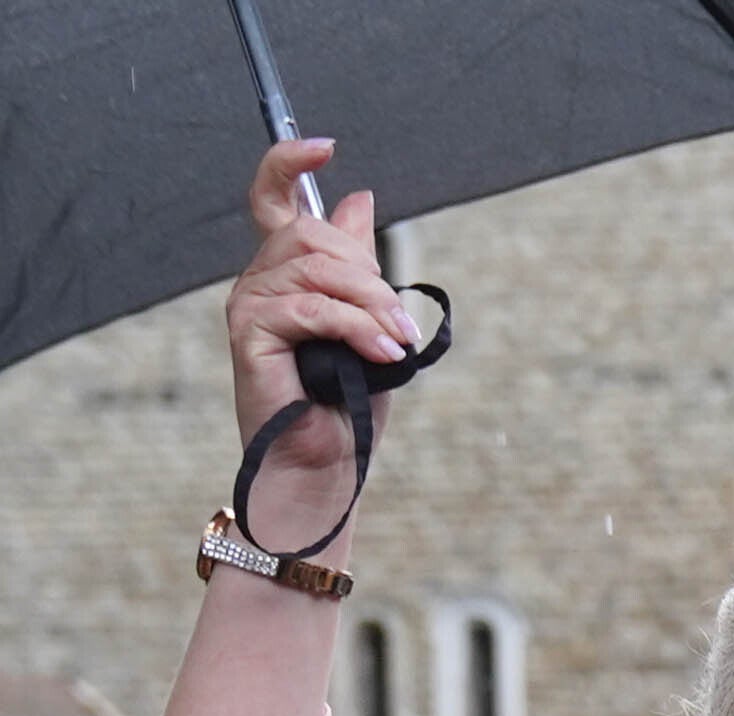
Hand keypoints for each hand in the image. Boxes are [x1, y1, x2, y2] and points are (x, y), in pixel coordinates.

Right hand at [224, 142, 419, 535]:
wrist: (325, 464)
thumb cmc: (346, 404)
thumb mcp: (367, 323)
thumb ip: (359, 265)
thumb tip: (358, 198)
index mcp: (286, 274)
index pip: (273, 200)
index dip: (289, 163)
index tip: (325, 147)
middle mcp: (259, 281)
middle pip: (312, 234)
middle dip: (368, 273)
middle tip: (398, 324)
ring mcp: (249, 305)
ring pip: (316, 268)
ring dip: (371, 305)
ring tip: (394, 345)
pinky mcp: (249, 333)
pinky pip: (311, 308)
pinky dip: (356, 328)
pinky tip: (380, 354)